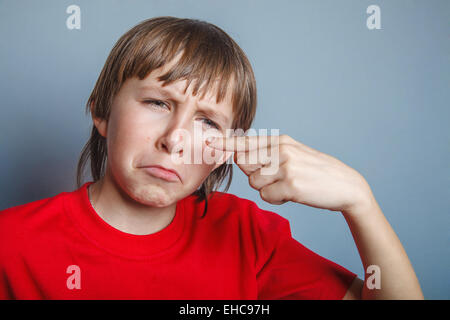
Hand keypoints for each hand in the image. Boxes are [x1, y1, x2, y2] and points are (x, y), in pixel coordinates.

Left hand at [206, 134, 373, 212]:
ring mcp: (286, 166)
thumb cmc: (316, 171)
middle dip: (255, 175)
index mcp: (281, 141)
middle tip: (277, 178)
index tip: (209, 141)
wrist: (346, 185)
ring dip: (268, 190)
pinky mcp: (291, 184)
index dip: (225, 144)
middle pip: (245, 165)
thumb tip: (242, 159)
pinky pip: (267, 196)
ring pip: (255, 183)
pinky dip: (277, 199)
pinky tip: (293, 194)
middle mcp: (281, 150)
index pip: (246, 142)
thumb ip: (268, 154)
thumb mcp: (294, 154)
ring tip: (289, 186)